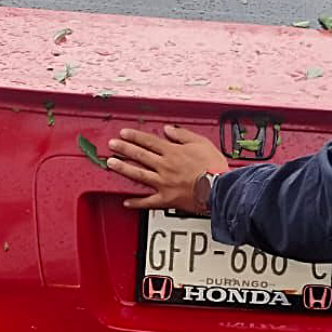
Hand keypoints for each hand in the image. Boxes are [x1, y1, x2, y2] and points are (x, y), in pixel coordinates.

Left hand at [106, 125, 228, 212]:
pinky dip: (136, 202)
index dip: (135, 136)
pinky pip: (148, 202)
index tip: (124, 133)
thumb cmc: (213, 167)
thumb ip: (183, 135)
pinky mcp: (166, 199)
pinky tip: (126, 201)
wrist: (219, 188)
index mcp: (173, 152)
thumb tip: (169, 129)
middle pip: (140, 155)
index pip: (149, 141)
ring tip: (112, 164)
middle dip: (124, 149)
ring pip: (139, 175)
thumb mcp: (202, 143)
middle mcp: (165, 166)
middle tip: (112, 145)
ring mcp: (163, 183)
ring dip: (123, 168)